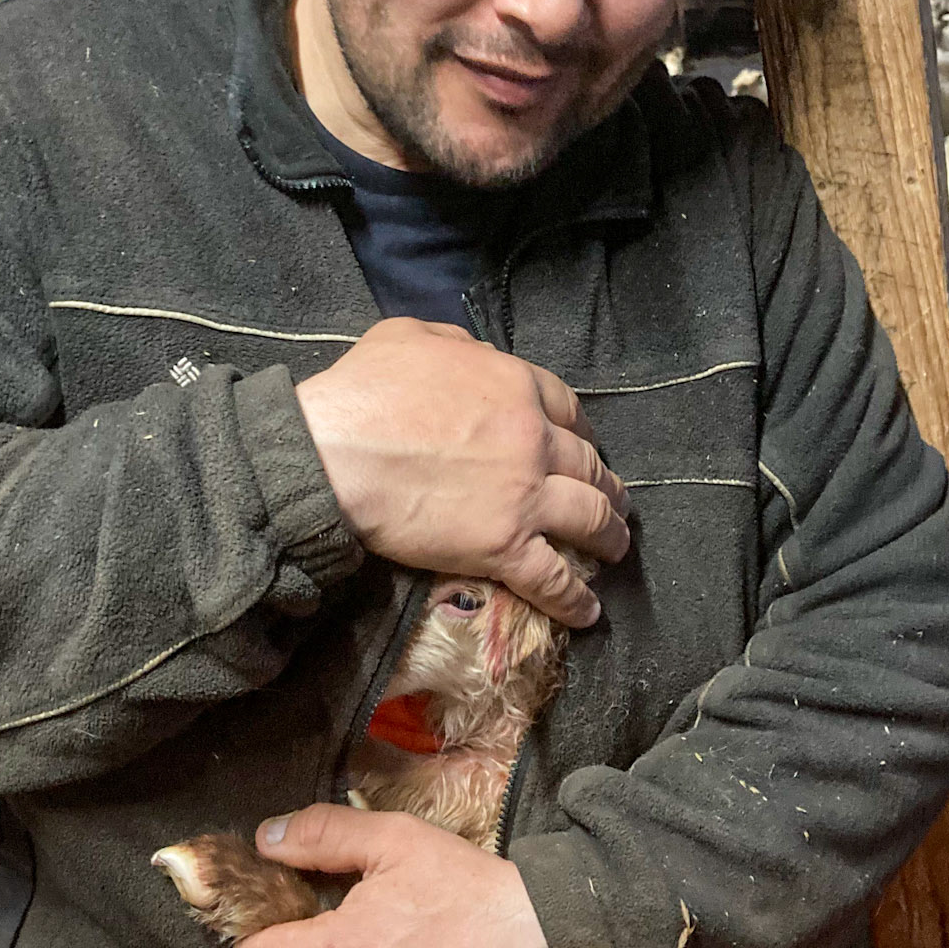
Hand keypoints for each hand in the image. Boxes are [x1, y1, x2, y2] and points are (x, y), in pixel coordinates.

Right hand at [295, 317, 628, 626]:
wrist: (333, 453)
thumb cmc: (363, 391)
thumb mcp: (411, 336)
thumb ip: (455, 342)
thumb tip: (470, 354)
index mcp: (514, 385)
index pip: (568, 407)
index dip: (582, 430)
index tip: (585, 444)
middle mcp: (532, 439)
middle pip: (588, 464)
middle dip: (607, 484)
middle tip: (614, 500)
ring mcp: (524, 495)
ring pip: (589, 517)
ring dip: (609, 534)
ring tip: (615, 548)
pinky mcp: (504, 546)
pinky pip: (554, 578)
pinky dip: (576, 598)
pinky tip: (588, 611)